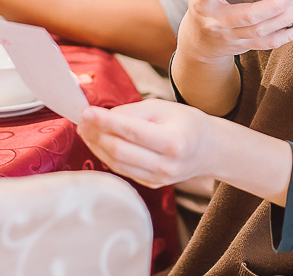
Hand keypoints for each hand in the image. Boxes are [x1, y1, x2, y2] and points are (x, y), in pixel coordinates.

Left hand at [78, 100, 218, 188]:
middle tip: (82, 120)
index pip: (132, 132)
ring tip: (86, 129)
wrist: (210, 150)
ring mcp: (159, 179)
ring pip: (117, 164)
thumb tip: (101, 117)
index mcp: (174, 142)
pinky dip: (106, 155)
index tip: (86, 111)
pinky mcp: (152, 185)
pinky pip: (122, 170)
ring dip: (96, 146)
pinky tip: (99, 141)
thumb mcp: (164, 108)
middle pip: (120, 151)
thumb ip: (132, 112)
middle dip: (96, 134)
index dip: (106, 122)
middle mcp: (167, 165)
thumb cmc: (187, 123)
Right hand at [176, 0, 292, 63]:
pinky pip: (268, 43)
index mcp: (202, 3)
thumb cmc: (206, 7)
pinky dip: (287, 35)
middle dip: (273, 6)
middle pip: (247, 16)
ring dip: (284, 19)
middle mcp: (217, 22)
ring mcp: (231, 37)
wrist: (199, 42)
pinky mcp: (244, 46)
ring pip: (261, 31)